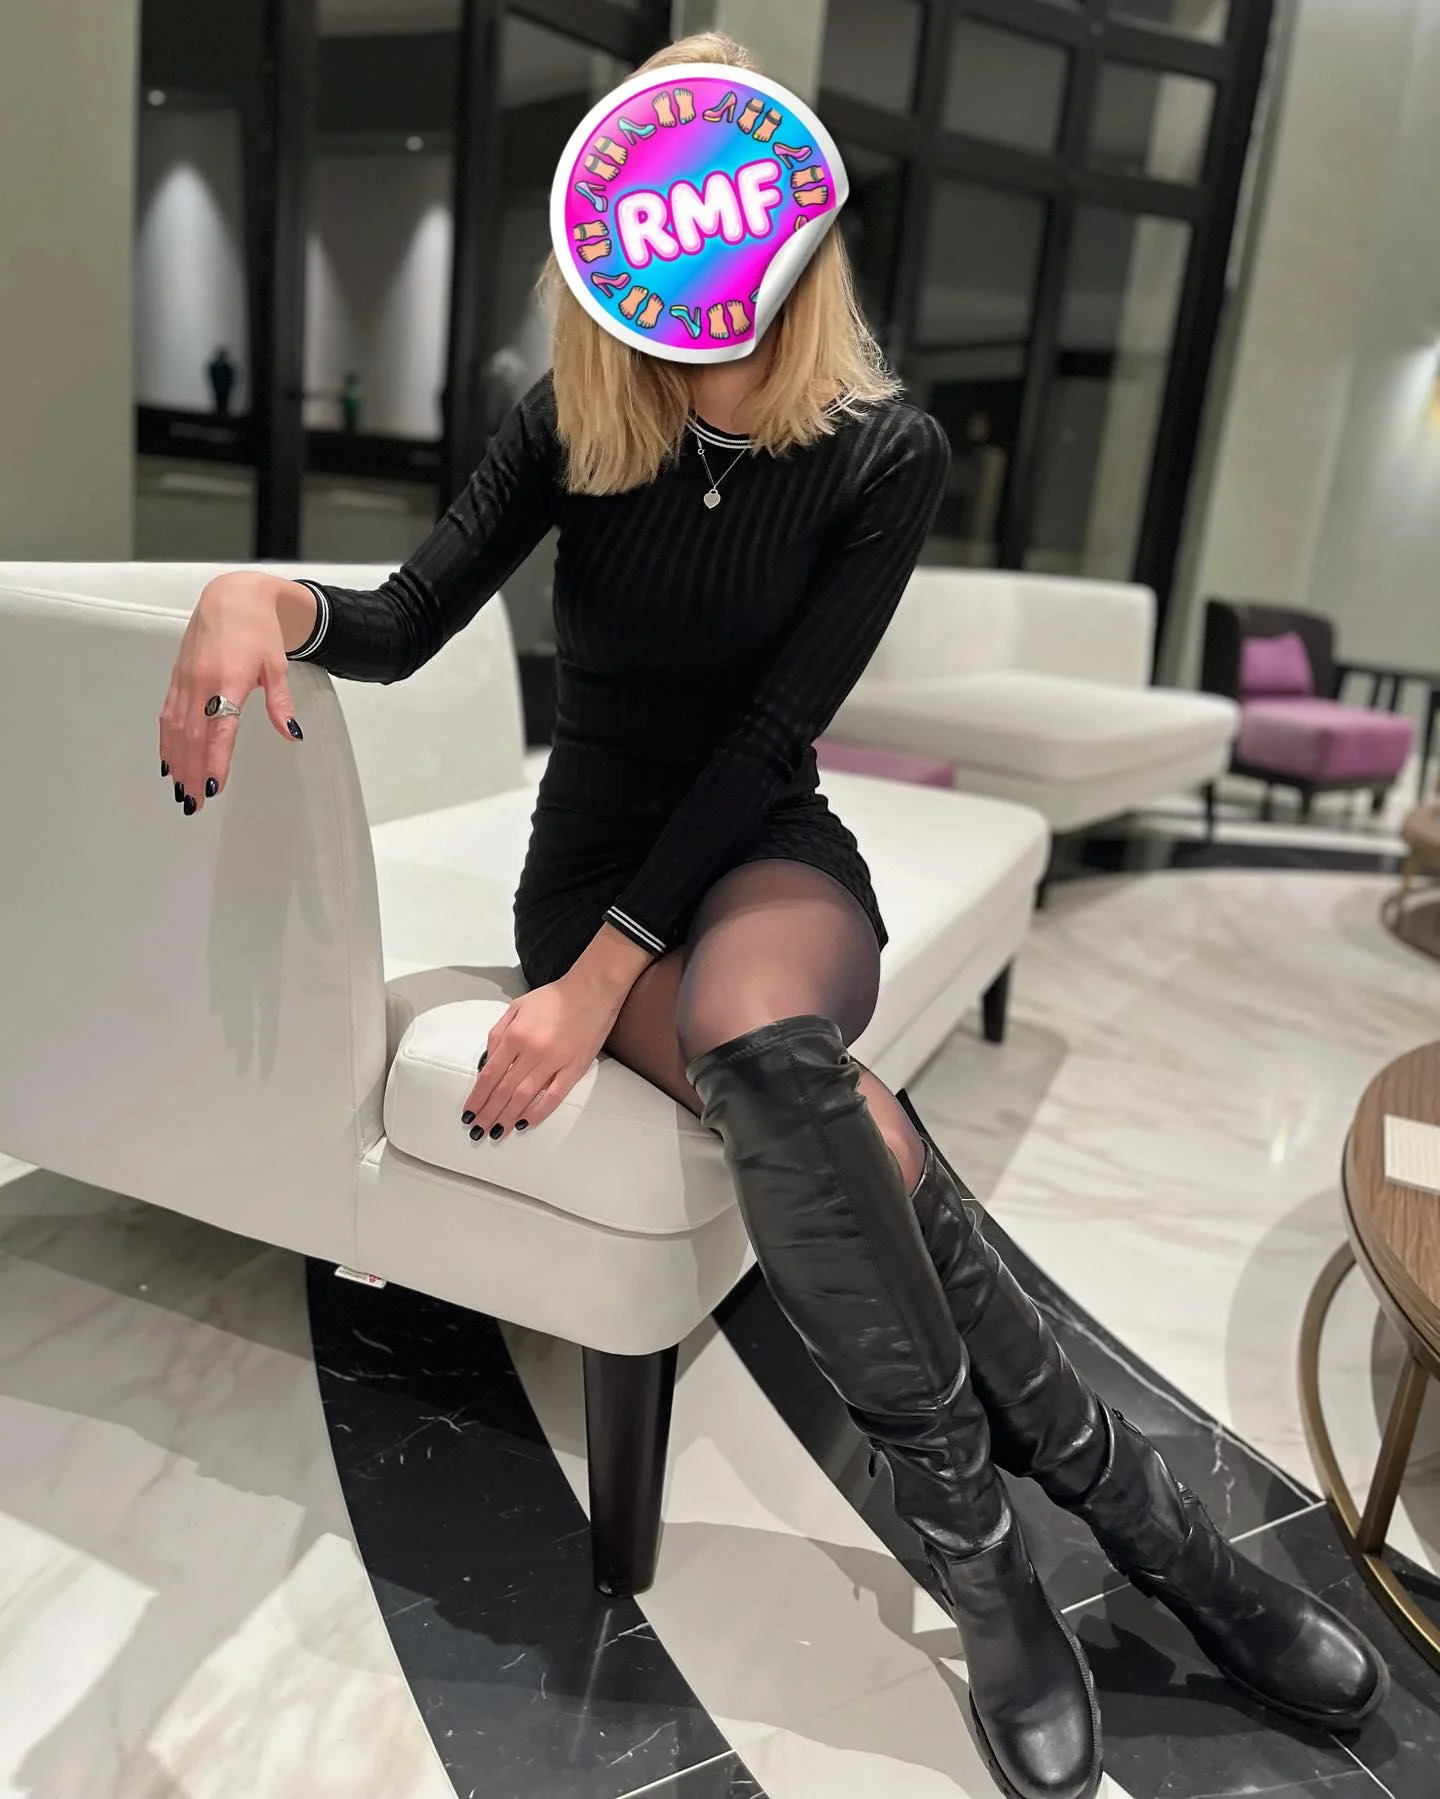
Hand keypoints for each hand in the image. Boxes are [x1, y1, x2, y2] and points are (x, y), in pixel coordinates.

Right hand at [157, 572, 311, 815]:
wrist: (232, 596)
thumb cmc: (257, 628)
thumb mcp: (277, 665)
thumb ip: (280, 703)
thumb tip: (291, 733)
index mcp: (228, 679)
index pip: (220, 729)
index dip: (215, 760)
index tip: (214, 786)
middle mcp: (201, 682)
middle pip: (193, 737)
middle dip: (193, 773)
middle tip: (195, 803)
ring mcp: (185, 681)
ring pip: (176, 729)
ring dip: (178, 763)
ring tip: (181, 791)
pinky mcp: (177, 678)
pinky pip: (167, 715)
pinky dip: (167, 741)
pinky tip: (169, 762)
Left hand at [460, 973, 625, 1140]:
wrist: (592, 990)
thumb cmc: (554, 998)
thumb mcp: (516, 1007)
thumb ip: (498, 1033)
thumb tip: (487, 1062)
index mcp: (515, 1035)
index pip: (489, 1074)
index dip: (477, 1097)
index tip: (469, 1112)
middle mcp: (532, 1050)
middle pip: (503, 1090)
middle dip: (488, 1113)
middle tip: (477, 1130)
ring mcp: (555, 1061)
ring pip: (525, 1096)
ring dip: (508, 1117)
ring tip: (497, 1132)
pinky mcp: (575, 1068)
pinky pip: (554, 1096)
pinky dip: (538, 1112)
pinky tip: (526, 1123)